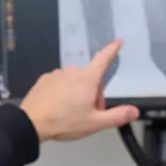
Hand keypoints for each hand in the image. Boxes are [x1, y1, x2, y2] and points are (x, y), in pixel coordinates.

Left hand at [18, 41, 140, 142]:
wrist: (31, 123)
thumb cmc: (64, 121)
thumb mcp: (95, 123)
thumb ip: (117, 116)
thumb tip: (134, 111)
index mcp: (87, 79)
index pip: (103, 59)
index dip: (112, 50)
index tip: (118, 42)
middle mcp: (72, 72)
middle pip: (91, 79)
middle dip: (94, 94)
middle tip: (89, 114)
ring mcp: (57, 75)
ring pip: (75, 82)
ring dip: (78, 94)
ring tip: (71, 114)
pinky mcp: (45, 80)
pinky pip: (60, 84)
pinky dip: (63, 94)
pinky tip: (59, 108)